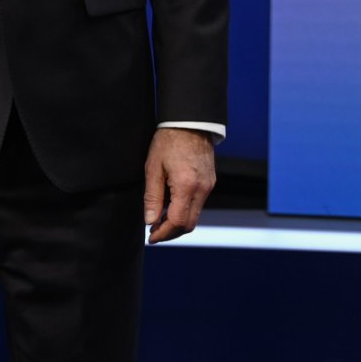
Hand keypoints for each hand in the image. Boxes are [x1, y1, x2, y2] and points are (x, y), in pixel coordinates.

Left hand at [143, 127, 217, 244]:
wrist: (190, 123)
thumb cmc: (168, 142)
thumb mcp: (153, 168)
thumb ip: (152, 197)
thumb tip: (150, 220)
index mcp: (186, 186)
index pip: (177, 222)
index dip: (163, 233)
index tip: (151, 237)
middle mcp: (202, 190)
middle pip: (189, 224)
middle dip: (171, 233)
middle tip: (153, 232)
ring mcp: (209, 187)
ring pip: (195, 216)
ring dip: (178, 223)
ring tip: (159, 221)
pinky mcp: (210, 183)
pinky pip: (198, 205)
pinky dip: (185, 212)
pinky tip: (171, 208)